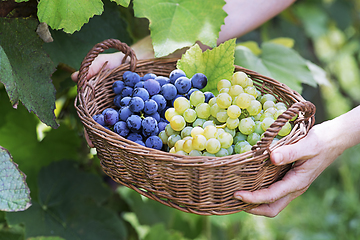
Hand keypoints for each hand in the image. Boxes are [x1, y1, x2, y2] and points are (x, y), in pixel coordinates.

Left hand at [233, 117, 349, 216]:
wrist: (334, 140)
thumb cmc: (320, 141)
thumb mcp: (306, 144)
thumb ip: (289, 152)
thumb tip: (272, 158)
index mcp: (297, 182)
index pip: (271, 196)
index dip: (253, 198)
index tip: (236, 194)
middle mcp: (294, 188)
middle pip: (272, 208)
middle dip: (253, 208)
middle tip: (234, 199)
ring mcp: (292, 185)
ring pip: (273, 202)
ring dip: (256, 202)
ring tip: (238, 193)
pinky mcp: (290, 179)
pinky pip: (274, 192)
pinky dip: (261, 193)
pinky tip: (250, 182)